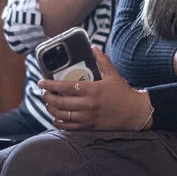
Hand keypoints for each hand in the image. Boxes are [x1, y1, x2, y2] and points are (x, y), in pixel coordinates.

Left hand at [39, 48, 153, 130]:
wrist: (135, 113)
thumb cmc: (124, 93)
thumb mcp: (114, 75)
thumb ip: (103, 61)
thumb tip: (94, 48)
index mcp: (94, 90)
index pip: (66, 87)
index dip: (51, 85)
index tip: (41, 82)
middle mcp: (88, 104)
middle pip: (60, 102)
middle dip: (48, 97)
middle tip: (44, 92)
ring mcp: (88, 117)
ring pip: (62, 114)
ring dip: (51, 109)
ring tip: (48, 103)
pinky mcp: (89, 126)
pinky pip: (68, 126)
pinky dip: (58, 121)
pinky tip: (56, 116)